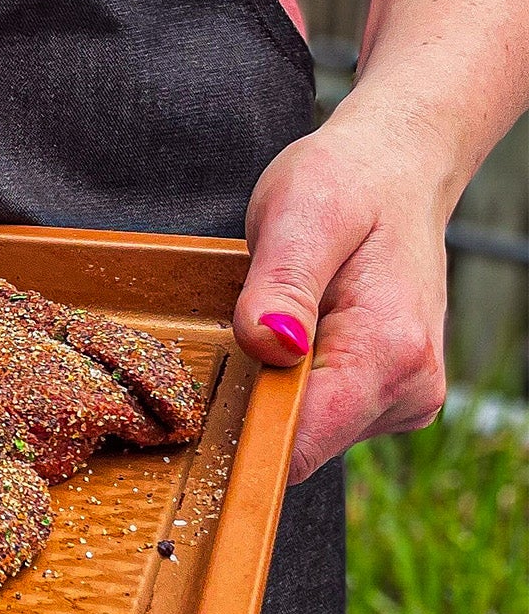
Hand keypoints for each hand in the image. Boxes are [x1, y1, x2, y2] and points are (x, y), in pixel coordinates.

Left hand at [232, 107, 451, 482]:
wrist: (395, 172)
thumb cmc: (347, 184)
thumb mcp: (300, 214)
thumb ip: (281, 285)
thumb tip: (267, 345)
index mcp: (389, 352)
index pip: (302, 440)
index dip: (242, 428)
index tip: (203, 397)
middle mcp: (409, 389)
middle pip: (299, 441)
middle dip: (253, 399)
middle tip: (241, 323)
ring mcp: (403, 397)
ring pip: (306, 430)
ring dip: (272, 384)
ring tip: (277, 314)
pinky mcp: (387, 393)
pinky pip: (320, 410)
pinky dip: (292, 379)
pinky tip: (295, 329)